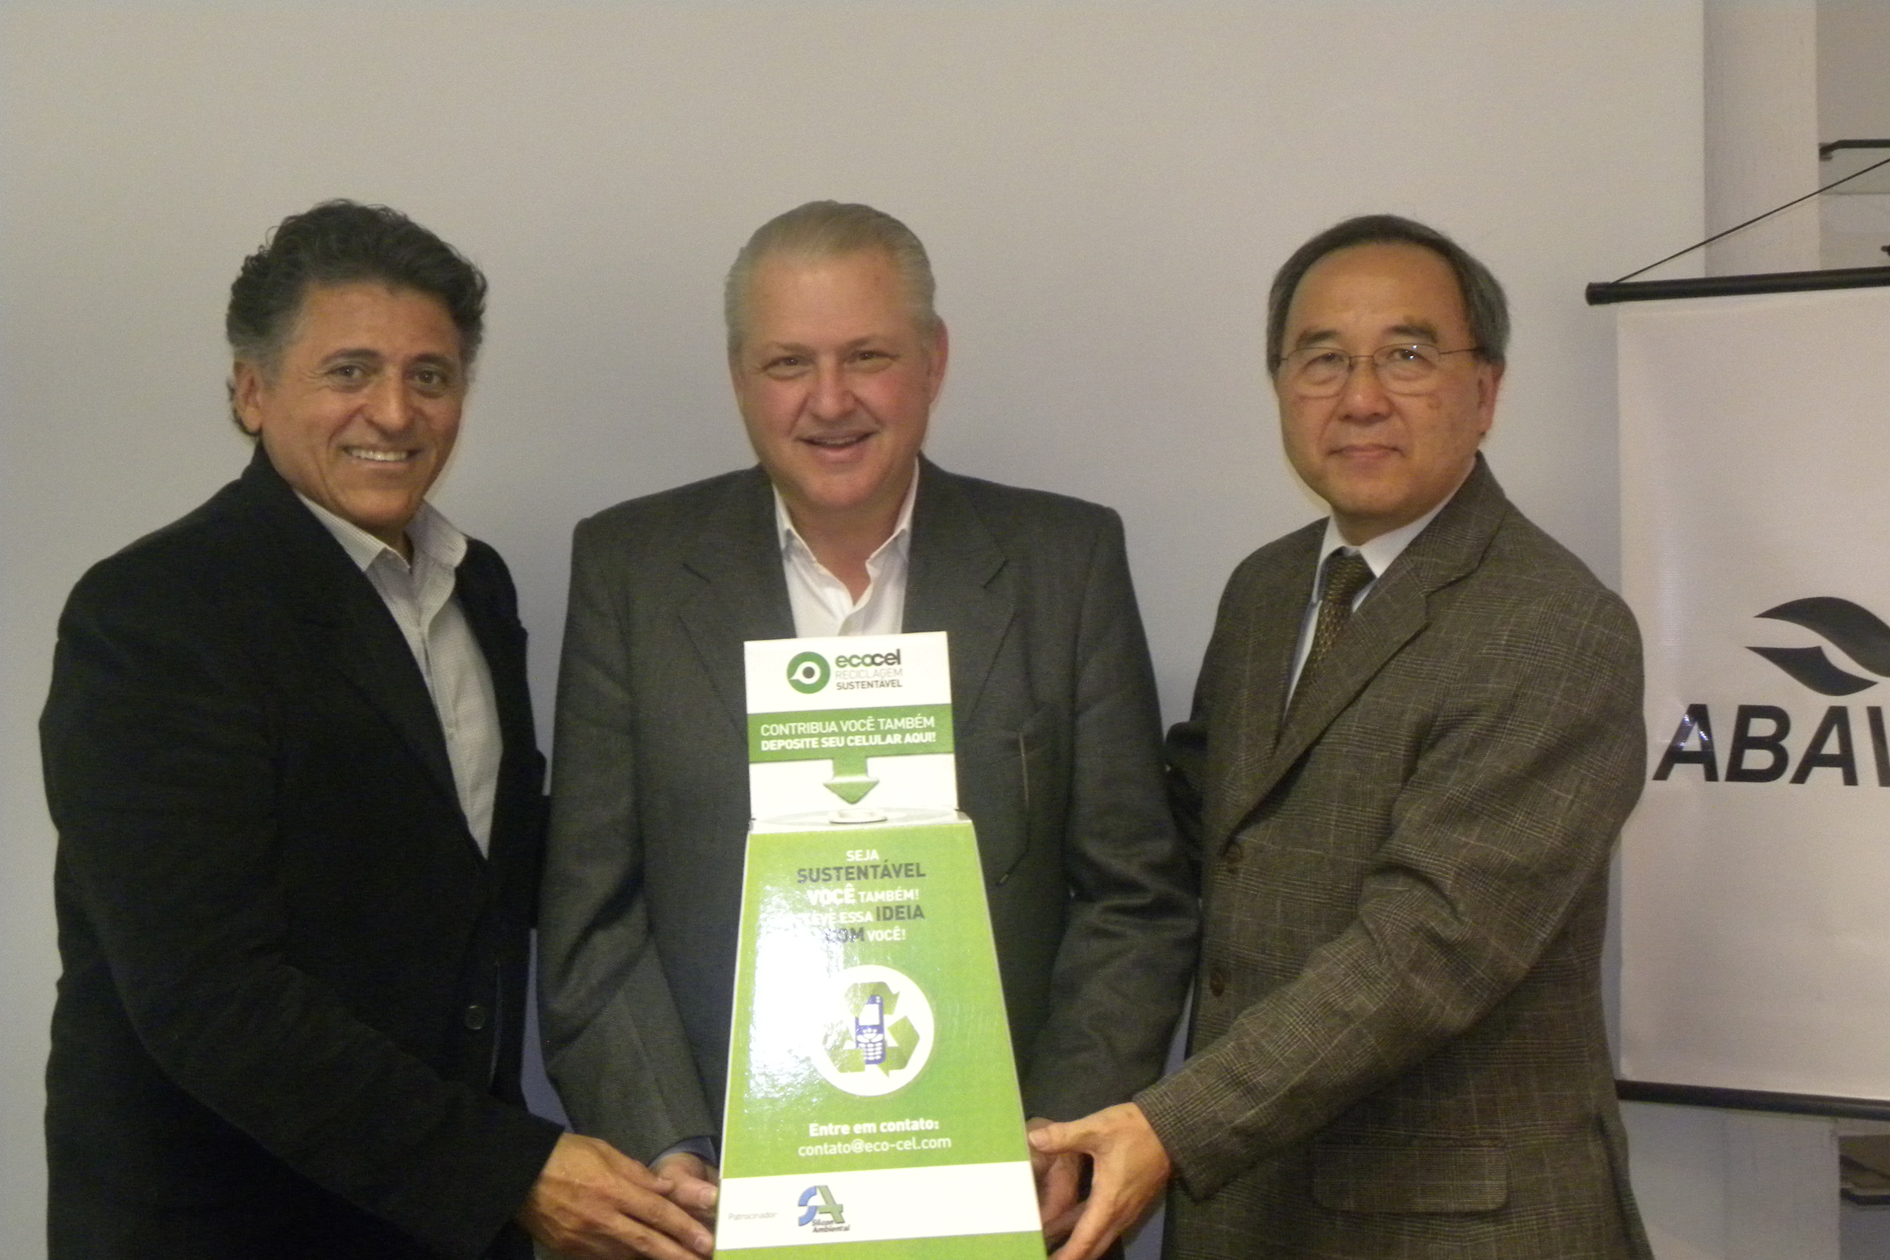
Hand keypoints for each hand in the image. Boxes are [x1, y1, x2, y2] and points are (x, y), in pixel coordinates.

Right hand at [517, 1133, 714, 1259]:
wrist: (519, 1175)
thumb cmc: (566, 1155)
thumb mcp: (605, 1153)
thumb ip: (639, 1174)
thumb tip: (668, 1189)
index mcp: (611, 1189)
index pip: (656, 1211)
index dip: (684, 1226)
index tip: (707, 1238)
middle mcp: (601, 1219)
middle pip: (647, 1241)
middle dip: (678, 1253)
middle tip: (705, 1259)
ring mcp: (585, 1240)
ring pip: (628, 1254)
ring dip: (655, 1258)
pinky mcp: (571, 1251)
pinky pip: (606, 1258)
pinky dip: (626, 1258)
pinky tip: (643, 1258)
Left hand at [1027, 1103, 1171, 1259]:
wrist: (1171, 1129)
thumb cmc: (1134, 1130)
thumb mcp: (1097, 1128)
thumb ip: (1065, 1135)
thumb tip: (1034, 1139)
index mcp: (1109, 1202)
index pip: (1084, 1240)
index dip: (1067, 1256)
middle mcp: (1120, 1214)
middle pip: (1093, 1247)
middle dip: (1071, 1257)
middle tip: (1046, 1258)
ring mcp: (1128, 1211)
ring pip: (1101, 1239)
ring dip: (1081, 1248)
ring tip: (1055, 1251)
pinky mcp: (1131, 1204)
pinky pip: (1108, 1229)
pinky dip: (1090, 1235)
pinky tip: (1073, 1230)